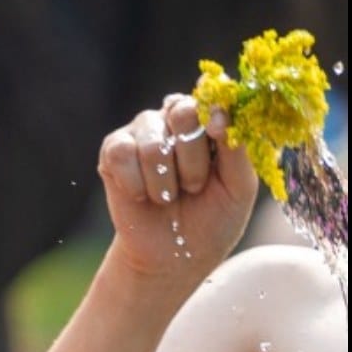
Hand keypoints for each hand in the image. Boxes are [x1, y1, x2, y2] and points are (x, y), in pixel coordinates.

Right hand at [98, 93, 257, 282]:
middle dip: (193, 157)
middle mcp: (174, 120)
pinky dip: (136, 183)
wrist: (174, 255)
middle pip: (183, 111)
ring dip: (165, 180)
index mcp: (209, 123)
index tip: (218, 131)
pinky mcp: (113, 151)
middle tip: (194, 186)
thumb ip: (237, 149)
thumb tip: (222, 116)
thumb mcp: (239, 187)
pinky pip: (122, 154)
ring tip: (168, 198)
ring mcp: (142, 133)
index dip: (215, 107)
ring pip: (153, 141)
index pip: (211, 96)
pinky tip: (142, 196)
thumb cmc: (213, 219)